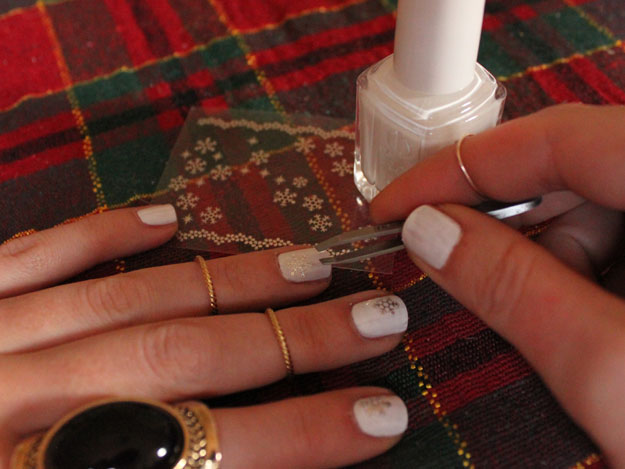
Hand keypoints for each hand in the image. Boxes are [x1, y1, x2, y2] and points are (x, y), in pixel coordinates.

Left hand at [0, 205, 408, 467]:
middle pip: (180, 357)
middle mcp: (14, 398)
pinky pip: (37, 255)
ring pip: (129, 297)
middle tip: (376, 317)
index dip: (301, 435)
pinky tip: (165, 217)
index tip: (382, 416)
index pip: (201, 448)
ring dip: (227, 281)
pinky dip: (105, 234)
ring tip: (309, 267)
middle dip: (293, 341)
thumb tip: (238, 460)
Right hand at [370, 103, 624, 466]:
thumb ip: (512, 287)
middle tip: (442, 265)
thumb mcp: (614, 372)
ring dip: (542, 254)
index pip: (559, 138)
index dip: (462, 167)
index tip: (394, 204)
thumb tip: (426, 231)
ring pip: (602, 205)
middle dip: (500, 219)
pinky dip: (581, 271)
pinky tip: (573, 319)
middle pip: (580, 169)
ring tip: (523, 313)